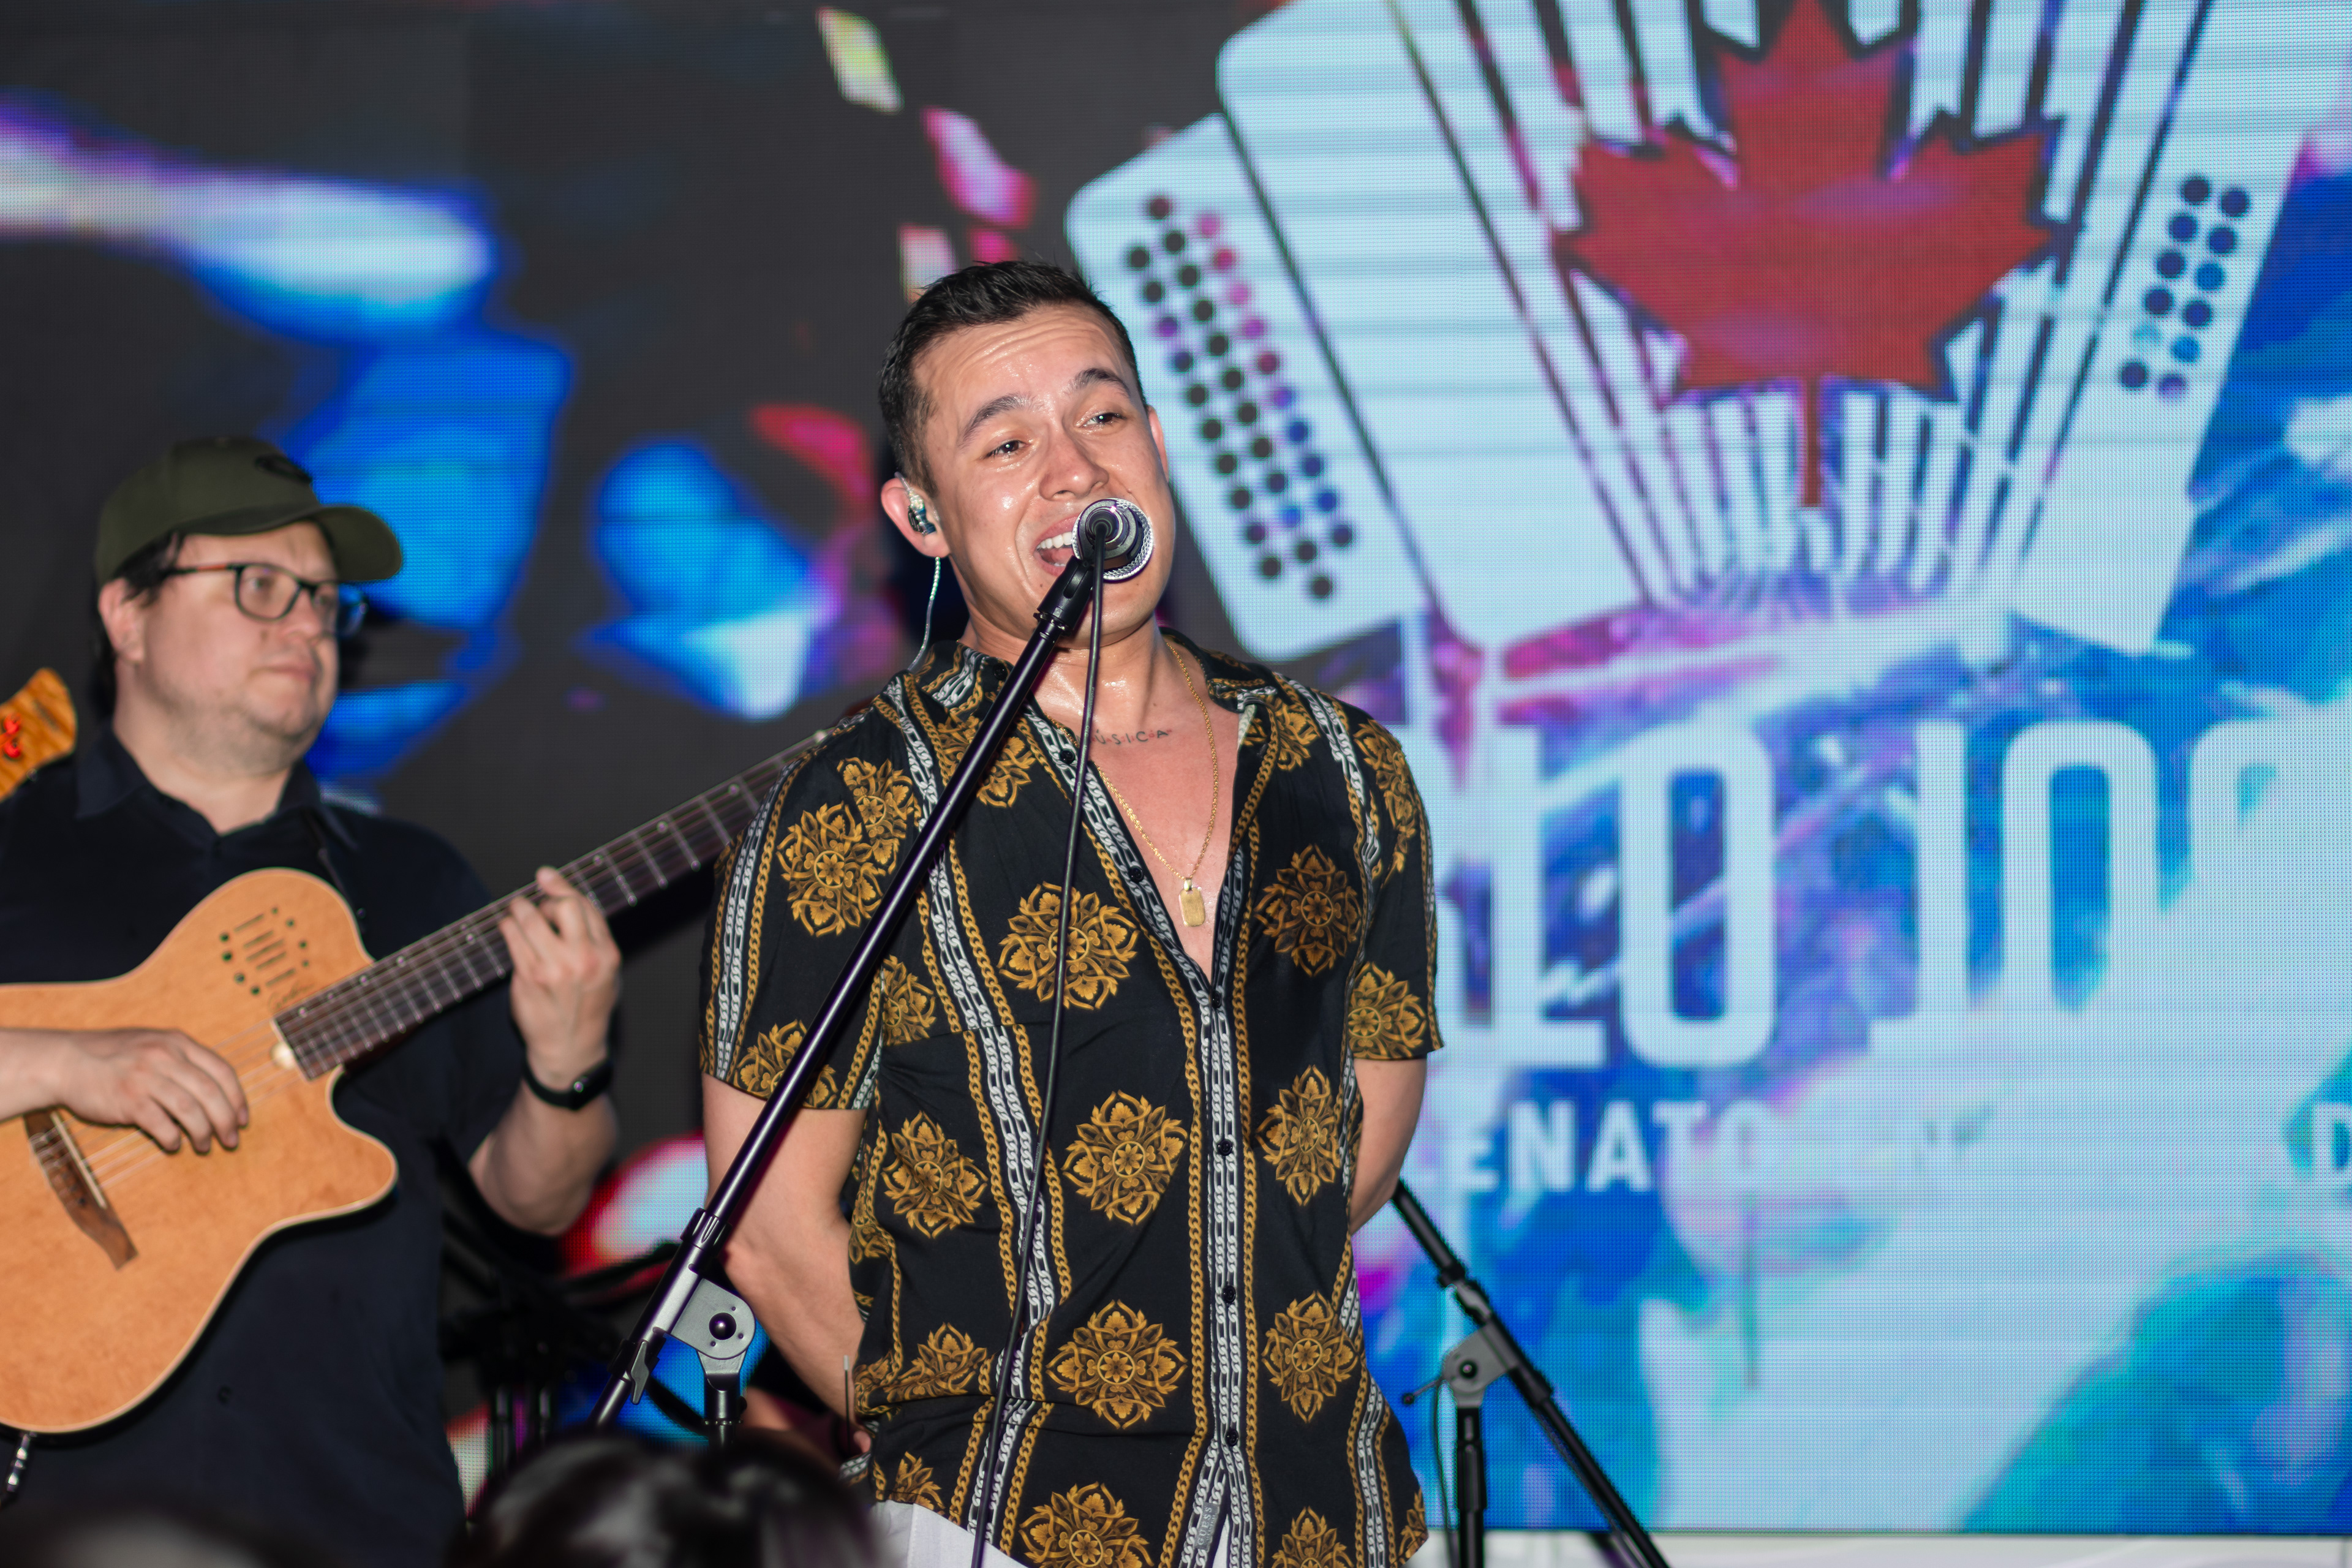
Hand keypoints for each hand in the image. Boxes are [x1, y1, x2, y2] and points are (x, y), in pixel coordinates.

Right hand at [7, 1028, 248, 1152]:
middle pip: (212, 1093)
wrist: (65, 1061)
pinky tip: (173, 1144)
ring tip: (204, 1146)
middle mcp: (166, 1056)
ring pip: (191, 1110)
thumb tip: (217, 1091)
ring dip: (203, 1133)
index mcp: (178, 1042)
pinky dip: (172, 1138)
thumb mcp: (153, 1044)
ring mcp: (146, 1077)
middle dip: (226, 1121)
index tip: (243, 1119)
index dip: (238, 1099)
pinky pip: (161, 1124)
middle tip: (230, 1141)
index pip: (223, 1071)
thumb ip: (184, 1060)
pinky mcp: (127, 1099)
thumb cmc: (112, 1056)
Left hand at [500, 867, 620, 1089]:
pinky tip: (508, 929)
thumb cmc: (588, 1006)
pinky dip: (507, 927)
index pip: (585, 907)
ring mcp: (554, 968)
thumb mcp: (607, 972)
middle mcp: (583, 959)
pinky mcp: (528, 978)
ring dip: (519, 909)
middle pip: (562, 906)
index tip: (545, 876)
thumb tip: (568, 900)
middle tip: (535, 904)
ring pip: (530, 919)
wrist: (569, 1047)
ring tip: (516, 912)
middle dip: (544, 898)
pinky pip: (512, 938)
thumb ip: (595, 938)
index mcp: (607, 954)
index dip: (562, 886)